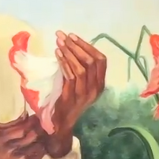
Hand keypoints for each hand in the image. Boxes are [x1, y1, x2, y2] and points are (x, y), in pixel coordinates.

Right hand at [0, 113, 46, 158]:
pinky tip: (38, 144)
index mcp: (1, 139)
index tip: (36, 117)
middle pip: (33, 135)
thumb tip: (26, 115)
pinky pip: (41, 153)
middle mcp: (12, 151)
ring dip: (41, 137)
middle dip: (39, 128)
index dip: (32, 121)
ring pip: (40, 143)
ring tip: (40, 134)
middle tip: (41, 124)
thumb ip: (10, 124)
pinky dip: (41, 147)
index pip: (23, 128)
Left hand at [45, 31, 106, 157]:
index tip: (73, 36)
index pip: (101, 60)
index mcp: (100, 84)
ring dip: (69, 53)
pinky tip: (57, 54)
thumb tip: (73, 46)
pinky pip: (70, 76)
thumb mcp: (80, 84)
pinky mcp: (72, 97)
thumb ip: (81, 69)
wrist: (62, 122)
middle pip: (92, 62)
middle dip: (77, 46)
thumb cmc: (70, 99)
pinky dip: (64, 63)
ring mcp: (85, 94)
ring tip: (59, 42)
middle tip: (63, 36)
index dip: (88, 46)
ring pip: (81, 68)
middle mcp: (96, 88)